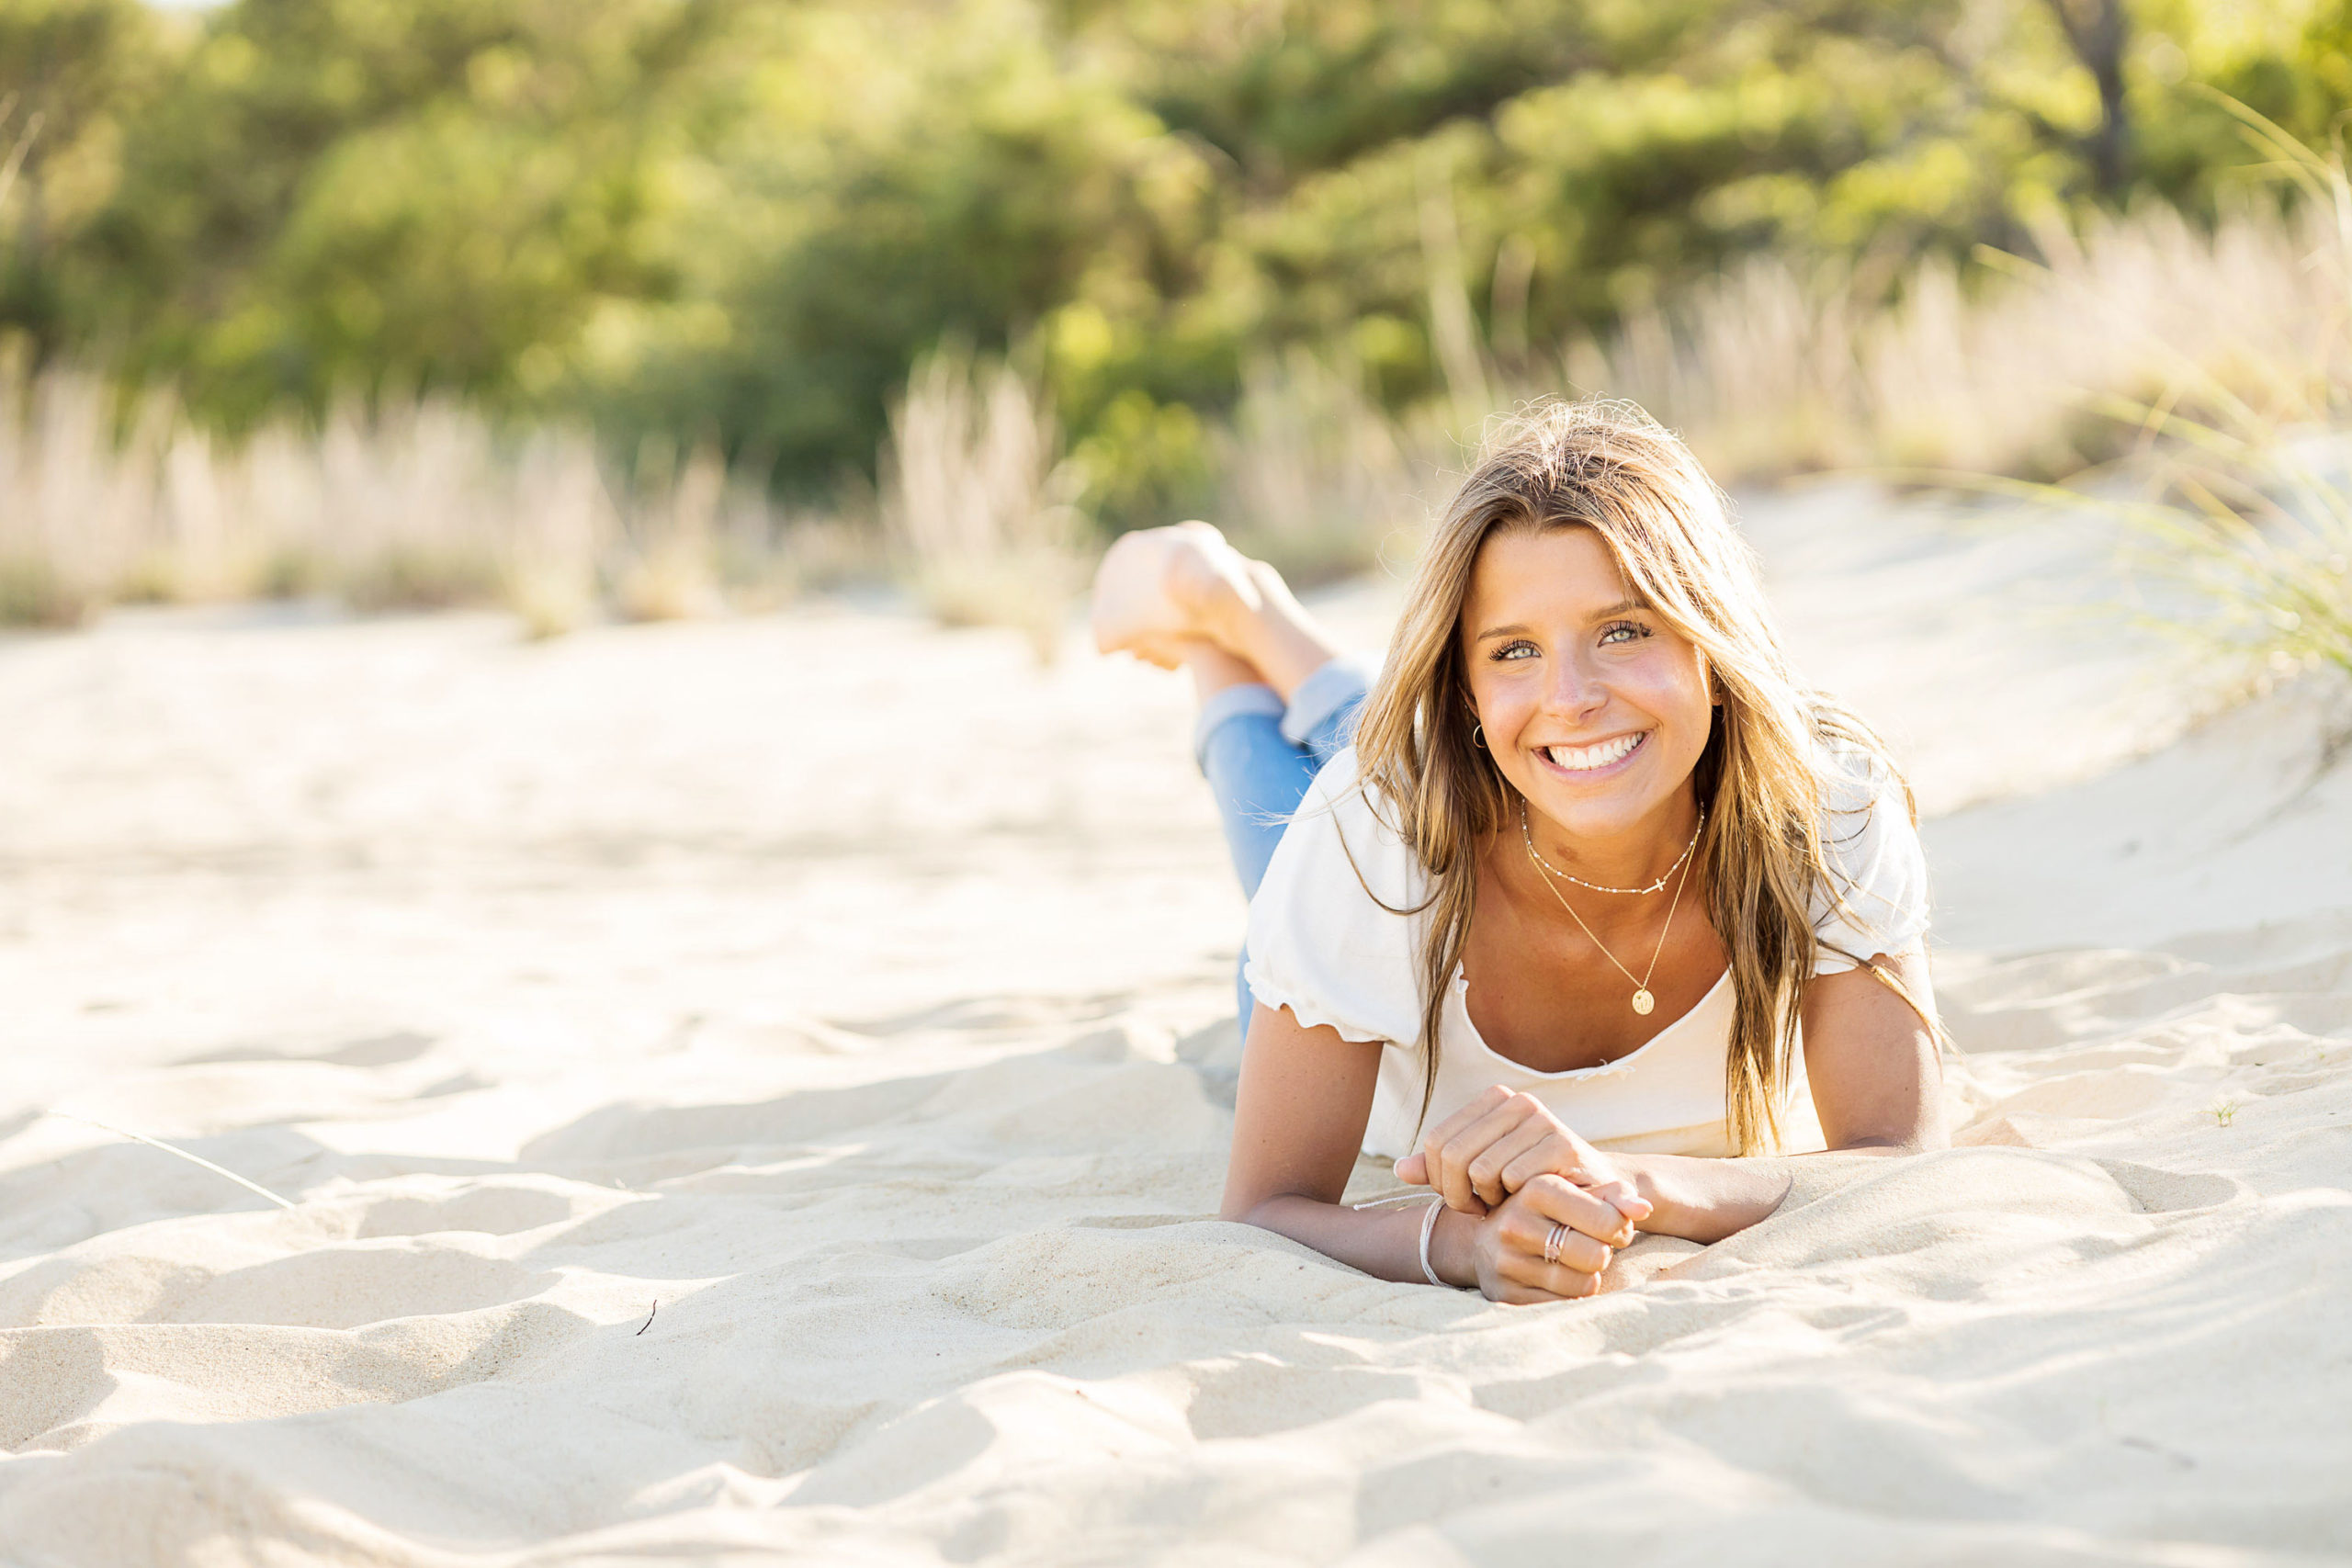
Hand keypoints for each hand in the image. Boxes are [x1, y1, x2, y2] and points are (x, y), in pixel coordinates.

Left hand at [1396, 1086, 1649, 1238]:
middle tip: (1476, 1209)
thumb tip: (1400, 1169)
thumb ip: (1441, 1169)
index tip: (1458, 1198)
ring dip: (1486, 1200)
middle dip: (1457, 1194)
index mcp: (1492, 1100)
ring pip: (1480, 1169)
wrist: (1595, 1195)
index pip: (1437, 1141)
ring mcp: (1541, 1119)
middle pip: (1452, 1154)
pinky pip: (1512, 1178)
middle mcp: (1515, 1101)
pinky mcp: (1563, 1142)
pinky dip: (1512, 1200)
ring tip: (1502, 1204)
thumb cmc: (1532, 1184)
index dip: (1438, 1179)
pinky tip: (1524, 1204)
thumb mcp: (1481, 1173)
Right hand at [1459, 1176, 1620, 1302]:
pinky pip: (1564, 1305)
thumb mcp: (1576, 1191)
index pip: (1607, 1221)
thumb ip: (1614, 1195)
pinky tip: (1556, 1279)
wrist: (1486, 1240)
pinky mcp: (1505, 1294)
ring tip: (1573, 1262)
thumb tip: (1645, 1208)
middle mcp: (1516, 1225)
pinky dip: (1569, 1295)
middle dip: (1603, 1253)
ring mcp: (1507, 1262)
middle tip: (1593, 1246)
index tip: (1611, 1227)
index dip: (1620, 1228)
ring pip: (1584, 1285)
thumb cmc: (1546, 1211)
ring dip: (1588, 1277)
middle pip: (1596, 1256)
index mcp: (1535, 1189)